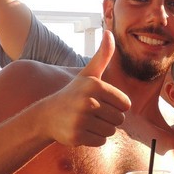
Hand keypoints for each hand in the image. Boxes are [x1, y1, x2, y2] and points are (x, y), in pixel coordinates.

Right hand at [43, 30, 129, 146]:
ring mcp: (82, 120)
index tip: (100, 101)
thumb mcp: (88, 73)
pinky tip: (82, 130)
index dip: (116, 105)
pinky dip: (94, 138)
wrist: (48, 116)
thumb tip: (109, 32)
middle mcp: (88, 101)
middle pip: (120, 119)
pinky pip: (101, 141)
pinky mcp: (77, 136)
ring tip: (87, 121)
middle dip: (109, 118)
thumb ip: (102, 55)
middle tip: (92, 113)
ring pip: (111, 131)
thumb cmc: (74, 93)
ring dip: (102, 129)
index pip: (125, 104)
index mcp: (95, 85)